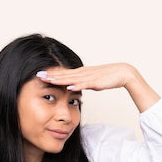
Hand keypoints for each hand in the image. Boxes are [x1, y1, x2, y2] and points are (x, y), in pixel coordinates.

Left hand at [37, 63, 160, 111]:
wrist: (124, 73)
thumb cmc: (109, 78)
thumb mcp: (92, 81)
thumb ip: (83, 83)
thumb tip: (74, 88)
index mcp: (82, 73)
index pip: (64, 74)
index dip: (52, 74)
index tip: (40, 75)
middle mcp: (83, 73)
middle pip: (64, 74)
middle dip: (51, 75)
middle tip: (38, 75)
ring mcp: (89, 76)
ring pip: (71, 78)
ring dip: (59, 79)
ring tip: (48, 79)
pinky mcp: (96, 81)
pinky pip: (84, 83)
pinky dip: (75, 84)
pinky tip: (67, 86)